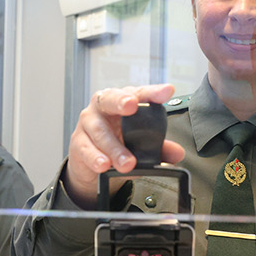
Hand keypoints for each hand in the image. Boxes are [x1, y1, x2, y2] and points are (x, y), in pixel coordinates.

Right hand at [65, 86, 185, 207]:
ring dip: (115, 147)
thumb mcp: (139, 145)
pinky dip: (96, 157)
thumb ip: (159, 148)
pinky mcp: (78, 142)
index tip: (167, 91)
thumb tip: (178, 153)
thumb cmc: (117, 143)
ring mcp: (88, 122)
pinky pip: (86, 148)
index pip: (139, 92)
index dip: (152, 91)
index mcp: (122, 101)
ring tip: (128, 162)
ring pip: (100, 129)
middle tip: (132, 106)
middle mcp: (103, 106)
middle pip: (111, 98)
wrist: (91, 164)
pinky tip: (104, 165)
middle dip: (122, 100)